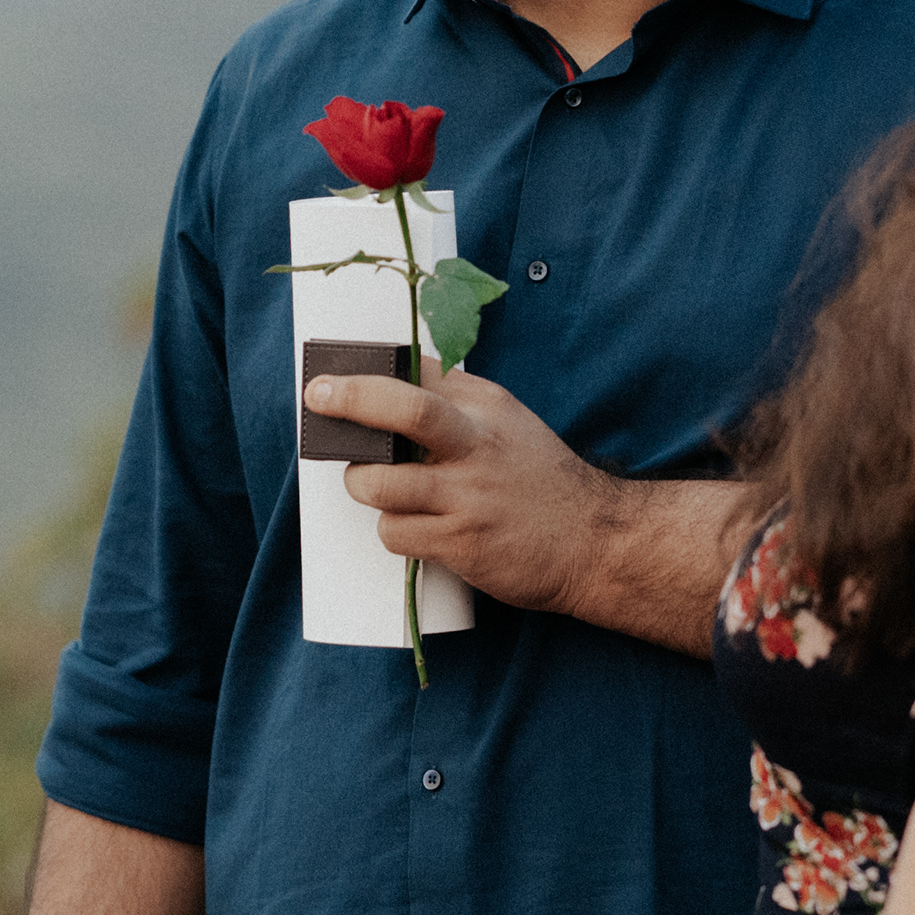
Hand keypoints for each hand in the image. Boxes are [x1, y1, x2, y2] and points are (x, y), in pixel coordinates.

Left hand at [310, 359, 622, 619]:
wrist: (595, 542)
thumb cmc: (543, 482)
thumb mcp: (510, 424)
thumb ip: (460, 403)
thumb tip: (397, 379)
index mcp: (487, 408)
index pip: (421, 371)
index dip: (371, 371)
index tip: (334, 376)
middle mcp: (478, 445)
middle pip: (405, 410)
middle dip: (351, 400)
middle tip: (318, 398)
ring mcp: (468, 496)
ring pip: (381, 484)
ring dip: (362, 484)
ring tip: (371, 486)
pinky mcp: (461, 542)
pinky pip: (395, 533)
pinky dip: (392, 531)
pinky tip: (413, 529)